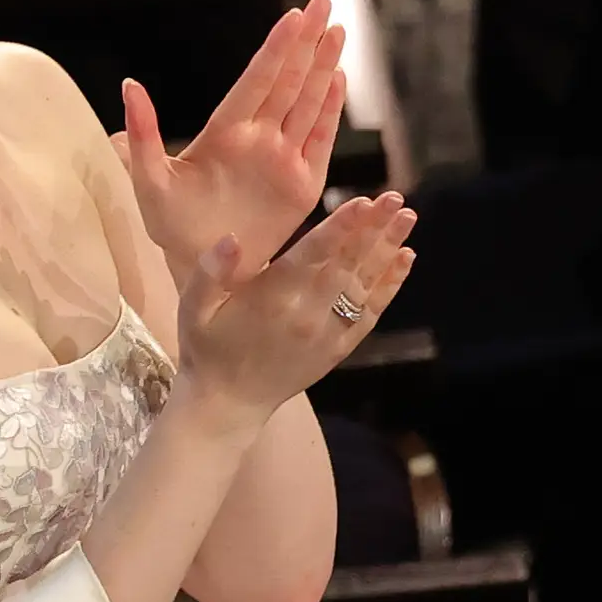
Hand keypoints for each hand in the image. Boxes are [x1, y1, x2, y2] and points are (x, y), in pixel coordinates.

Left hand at [120, 0, 347, 323]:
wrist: (205, 269)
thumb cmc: (172, 228)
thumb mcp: (148, 183)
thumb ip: (143, 136)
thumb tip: (129, 85)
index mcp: (223, 133)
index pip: (256, 82)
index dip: (276, 50)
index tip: (294, 16)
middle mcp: (257, 138)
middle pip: (288, 82)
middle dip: (308, 44)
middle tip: (325, 4)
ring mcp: (282, 159)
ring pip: (308, 103)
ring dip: (324, 68)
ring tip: (339, 32)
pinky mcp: (302, 184)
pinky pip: (320, 140)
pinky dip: (330, 111)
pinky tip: (338, 81)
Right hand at [175, 193, 418, 417]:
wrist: (229, 403)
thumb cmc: (208, 347)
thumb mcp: (193, 309)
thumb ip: (208, 272)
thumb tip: (230, 238)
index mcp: (273, 297)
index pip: (314, 255)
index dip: (341, 227)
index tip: (365, 202)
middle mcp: (308, 313)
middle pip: (348, 263)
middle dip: (374, 228)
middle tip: (397, 198)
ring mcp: (329, 332)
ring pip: (365, 283)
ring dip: (388, 249)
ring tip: (407, 217)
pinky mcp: (341, 347)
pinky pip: (372, 311)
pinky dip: (390, 284)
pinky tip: (405, 258)